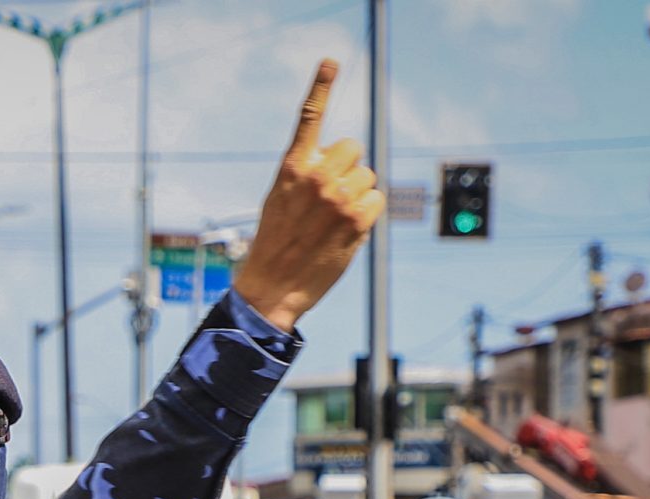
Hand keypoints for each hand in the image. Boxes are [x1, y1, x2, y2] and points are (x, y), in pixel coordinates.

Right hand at [232, 60, 383, 330]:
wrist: (272, 287)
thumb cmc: (275, 243)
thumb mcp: (280, 198)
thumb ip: (307, 174)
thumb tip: (346, 163)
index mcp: (292, 167)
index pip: (309, 118)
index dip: (321, 86)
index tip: (330, 61)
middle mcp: (316, 176)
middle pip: (353, 148)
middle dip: (348, 168)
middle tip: (328, 198)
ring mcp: (338, 197)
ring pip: (367, 176)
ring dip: (357, 194)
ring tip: (333, 220)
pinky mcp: (356, 219)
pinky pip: (377, 200)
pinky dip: (367, 215)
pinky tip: (346, 231)